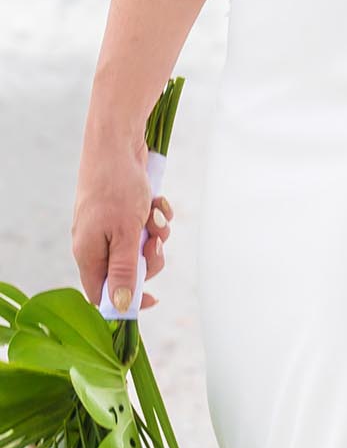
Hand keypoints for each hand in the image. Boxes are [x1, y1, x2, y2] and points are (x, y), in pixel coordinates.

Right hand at [72, 139, 173, 312]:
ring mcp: (108, 224)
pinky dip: (155, 215)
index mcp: (88, 254)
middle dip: (149, 257)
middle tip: (156, 241)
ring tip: (155, 214)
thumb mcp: (124, 234)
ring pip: (139, 245)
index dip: (126, 300)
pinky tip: (157, 202)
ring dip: (155, 232)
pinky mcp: (123, 208)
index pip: (101, 293)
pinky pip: (144, 224)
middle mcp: (95, 242)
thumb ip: (123, 270)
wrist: (117, 142)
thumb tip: (121, 306)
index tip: (152, 297)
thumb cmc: (117, 187)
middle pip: (127, 270)